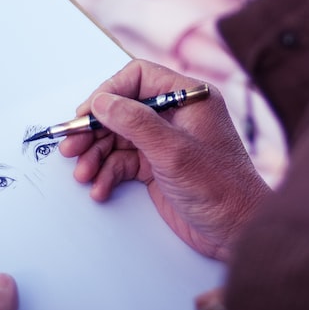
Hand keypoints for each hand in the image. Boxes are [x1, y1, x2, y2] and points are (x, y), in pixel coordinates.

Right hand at [60, 60, 270, 260]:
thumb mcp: (173, 151)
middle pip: (122, 109)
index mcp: (189, 98)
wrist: (236, 232)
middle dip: (95, 129)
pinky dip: (107, 174)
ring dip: (96, 155)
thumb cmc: (221, 189)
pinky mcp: (159, 167)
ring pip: (118, 137)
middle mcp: (177, 115)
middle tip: (71, 146)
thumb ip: (135, 122)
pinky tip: (100, 188)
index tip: (87, 113)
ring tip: (83, 173)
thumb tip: (102, 101)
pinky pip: (123, 162)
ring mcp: (166, 141)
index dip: (109, 92)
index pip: (138, 77)